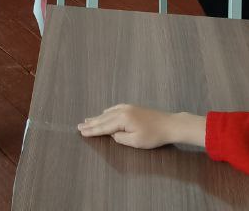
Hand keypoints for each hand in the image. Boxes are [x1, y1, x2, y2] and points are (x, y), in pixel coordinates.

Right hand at [78, 105, 204, 149]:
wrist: (169, 124)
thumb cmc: (153, 136)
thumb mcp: (135, 141)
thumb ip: (120, 138)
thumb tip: (113, 134)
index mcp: (122, 119)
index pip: (104, 127)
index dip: (92, 130)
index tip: (81, 132)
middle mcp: (122, 111)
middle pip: (103, 119)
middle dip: (91, 123)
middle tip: (79, 125)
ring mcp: (127, 108)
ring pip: (108, 113)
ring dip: (97, 117)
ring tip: (87, 120)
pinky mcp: (132, 108)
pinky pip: (114, 109)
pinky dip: (107, 112)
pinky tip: (104, 113)